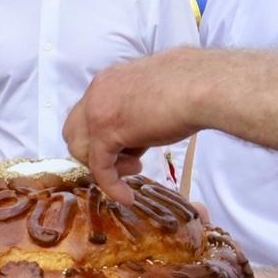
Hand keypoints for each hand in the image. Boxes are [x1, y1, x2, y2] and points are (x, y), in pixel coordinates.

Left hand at [64, 48, 212, 201]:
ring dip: (106, 166)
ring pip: (81, 150)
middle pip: (74, 132)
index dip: (100, 137)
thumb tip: (137, 129)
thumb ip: (136, 110)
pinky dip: (111, 185)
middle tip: (127, 160)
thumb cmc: (192, 87)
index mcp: (108, 81)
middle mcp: (96, 92)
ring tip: (137, 167)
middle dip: (95, 152)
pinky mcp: (107, 132)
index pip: (87, 115)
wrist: (203, 86)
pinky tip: (127, 197)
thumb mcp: (154, 97)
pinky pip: (99, 167)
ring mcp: (98, 110)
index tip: (125, 149)